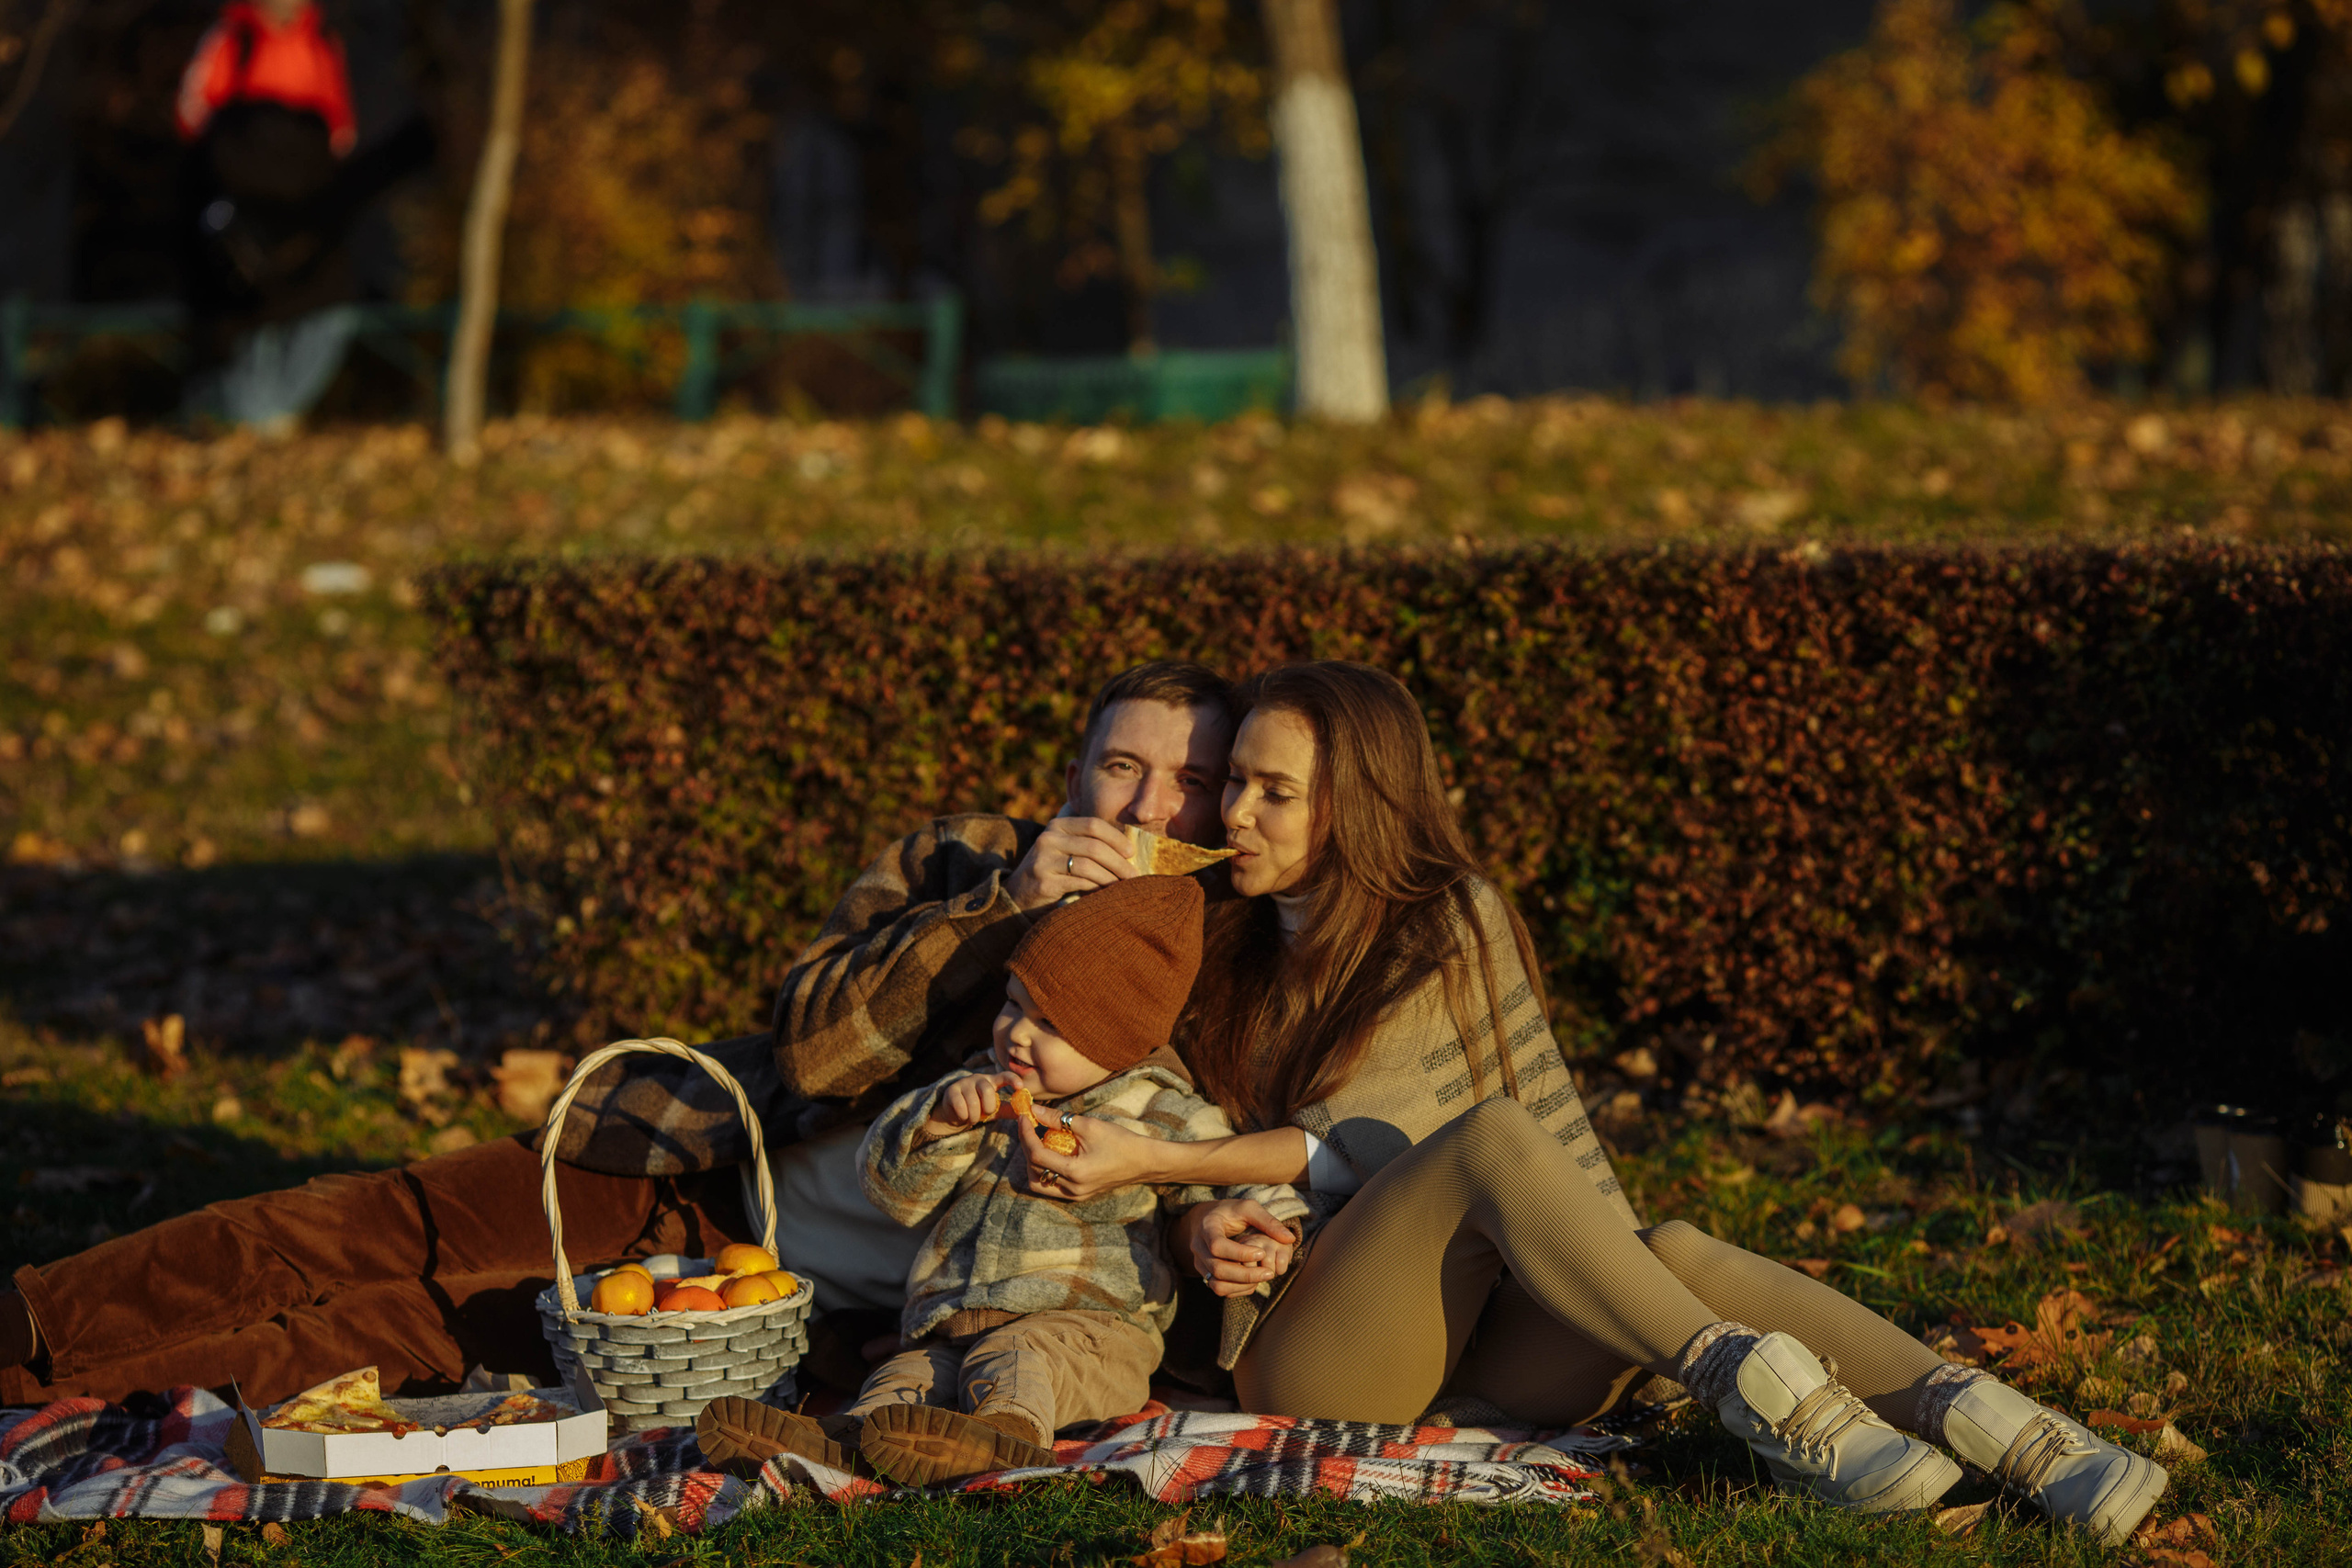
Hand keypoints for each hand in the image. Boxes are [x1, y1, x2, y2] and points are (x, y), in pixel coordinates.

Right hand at [920, 1071, 1017, 1140]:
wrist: (954, 1112)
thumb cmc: (978, 1108)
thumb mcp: (995, 1110)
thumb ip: (1010, 1110)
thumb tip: (1028, 1113)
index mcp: (991, 1081)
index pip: (1004, 1076)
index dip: (1013, 1079)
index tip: (1020, 1087)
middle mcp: (978, 1079)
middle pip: (987, 1091)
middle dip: (988, 1107)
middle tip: (985, 1114)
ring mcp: (964, 1083)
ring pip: (973, 1102)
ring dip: (974, 1116)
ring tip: (972, 1117)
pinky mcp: (952, 1091)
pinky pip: (960, 1106)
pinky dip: (964, 1116)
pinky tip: (963, 1116)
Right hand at [1006, 817, 1139, 908]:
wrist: (1018, 896)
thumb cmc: (1052, 872)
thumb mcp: (1065, 849)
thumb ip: (1087, 843)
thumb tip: (1128, 850)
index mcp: (1057, 826)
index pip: (1093, 825)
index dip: (1116, 838)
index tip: (1131, 853)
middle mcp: (1048, 839)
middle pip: (1094, 846)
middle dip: (1119, 862)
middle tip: (1135, 876)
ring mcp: (1043, 860)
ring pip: (1089, 866)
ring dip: (1111, 878)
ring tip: (1123, 887)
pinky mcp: (1044, 882)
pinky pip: (1080, 883)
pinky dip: (1098, 889)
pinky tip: (1106, 895)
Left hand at [1014, 1109, 1157, 1200]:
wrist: (1144, 1162)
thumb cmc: (1120, 1142)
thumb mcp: (1089, 1126)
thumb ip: (1059, 1119)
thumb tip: (1034, 1111)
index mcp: (1075, 1172)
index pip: (1037, 1155)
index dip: (1026, 1135)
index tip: (1024, 1117)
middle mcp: (1073, 1189)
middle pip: (1033, 1172)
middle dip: (1026, 1148)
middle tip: (1029, 1128)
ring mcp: (1076, 1195)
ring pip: (1039, 1184)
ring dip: (1033, 1163)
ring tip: (1038, 1141)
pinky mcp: (1079, 1194)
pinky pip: (1052, 1186)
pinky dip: (1045, 1170)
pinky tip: (1051, 1152)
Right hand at [1176, 1200, 1297, 1296]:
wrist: (1206, 1219)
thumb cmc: (1230, 1212)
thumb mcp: (1248, 1208)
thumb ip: (1268, 1221)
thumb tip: (1289, 1238)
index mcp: (1207, 1226)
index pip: (1217, 1245)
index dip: (1240, 1253)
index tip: (1262, 1253)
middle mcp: (1198, 1247)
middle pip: (1217, 1269)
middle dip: (1245, 1274)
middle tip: (1269, 1273)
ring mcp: (1199, 1262)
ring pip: (1216, 1284)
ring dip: (1242, 1285)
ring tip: (1262, 1278)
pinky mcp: (1204, 1274)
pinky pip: (1218, 1289)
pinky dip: (1238, 1290)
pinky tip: (1254, 1282)